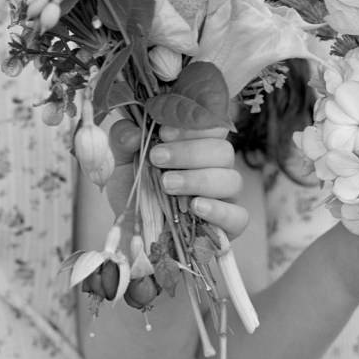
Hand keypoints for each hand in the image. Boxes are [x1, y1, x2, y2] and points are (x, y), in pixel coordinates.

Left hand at [107, 118, 247, 240]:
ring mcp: (225, 199)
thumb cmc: (132, 190)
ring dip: (199, 179)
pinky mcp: (228, 227)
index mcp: (197, 146)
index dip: (193, 127)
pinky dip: (220, 211)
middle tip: (157, 159)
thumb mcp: (120, 161)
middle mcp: (216, 169)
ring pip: (232, 180)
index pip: (213, 126)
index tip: (163, 133)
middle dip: (189, 152)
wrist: (130, 232)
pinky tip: (196, 208)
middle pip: (223, 151)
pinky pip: (239, 216)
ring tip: (168, 185)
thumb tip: (134, 133)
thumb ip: (123, 140)